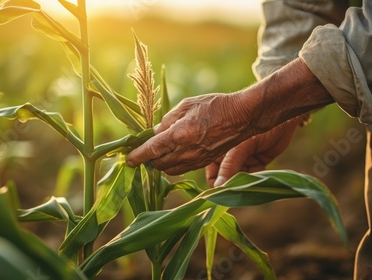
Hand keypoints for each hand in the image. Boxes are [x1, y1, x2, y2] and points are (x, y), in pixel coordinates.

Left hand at [126, 58, 332, 174]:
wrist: (243, 117)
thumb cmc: (215, 105)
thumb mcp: (187, 104)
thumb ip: (168, 119)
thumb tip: (155, 133)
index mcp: (179, 134)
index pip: (150, 150)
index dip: (136, 156)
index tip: (127, 160)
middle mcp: (186, 151)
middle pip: (158, 163)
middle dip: (147, 160)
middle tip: (141, 153)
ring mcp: (196, 159)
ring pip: (170, 169)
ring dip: (160, 164)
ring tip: (155, 156)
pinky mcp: (205, 162)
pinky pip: (183, 169)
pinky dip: (173, 165)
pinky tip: (173, 156)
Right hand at [205, 117, 300, 186]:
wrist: (282, 122)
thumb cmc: (256, 128)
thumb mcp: (240, 147)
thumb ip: (229, 166)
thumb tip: (218, 187)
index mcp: (218, 152)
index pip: (213, 176)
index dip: (218, 184)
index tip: (227, 190)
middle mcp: (228, 159)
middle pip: (227, 180)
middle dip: (235, 183)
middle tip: (244, 181)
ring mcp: (242, 162)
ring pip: (240, 181)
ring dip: (247, 180)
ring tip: (254, 171)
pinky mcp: (256, 165)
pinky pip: (253, 178)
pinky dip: (257, 177)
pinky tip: (261, 167)